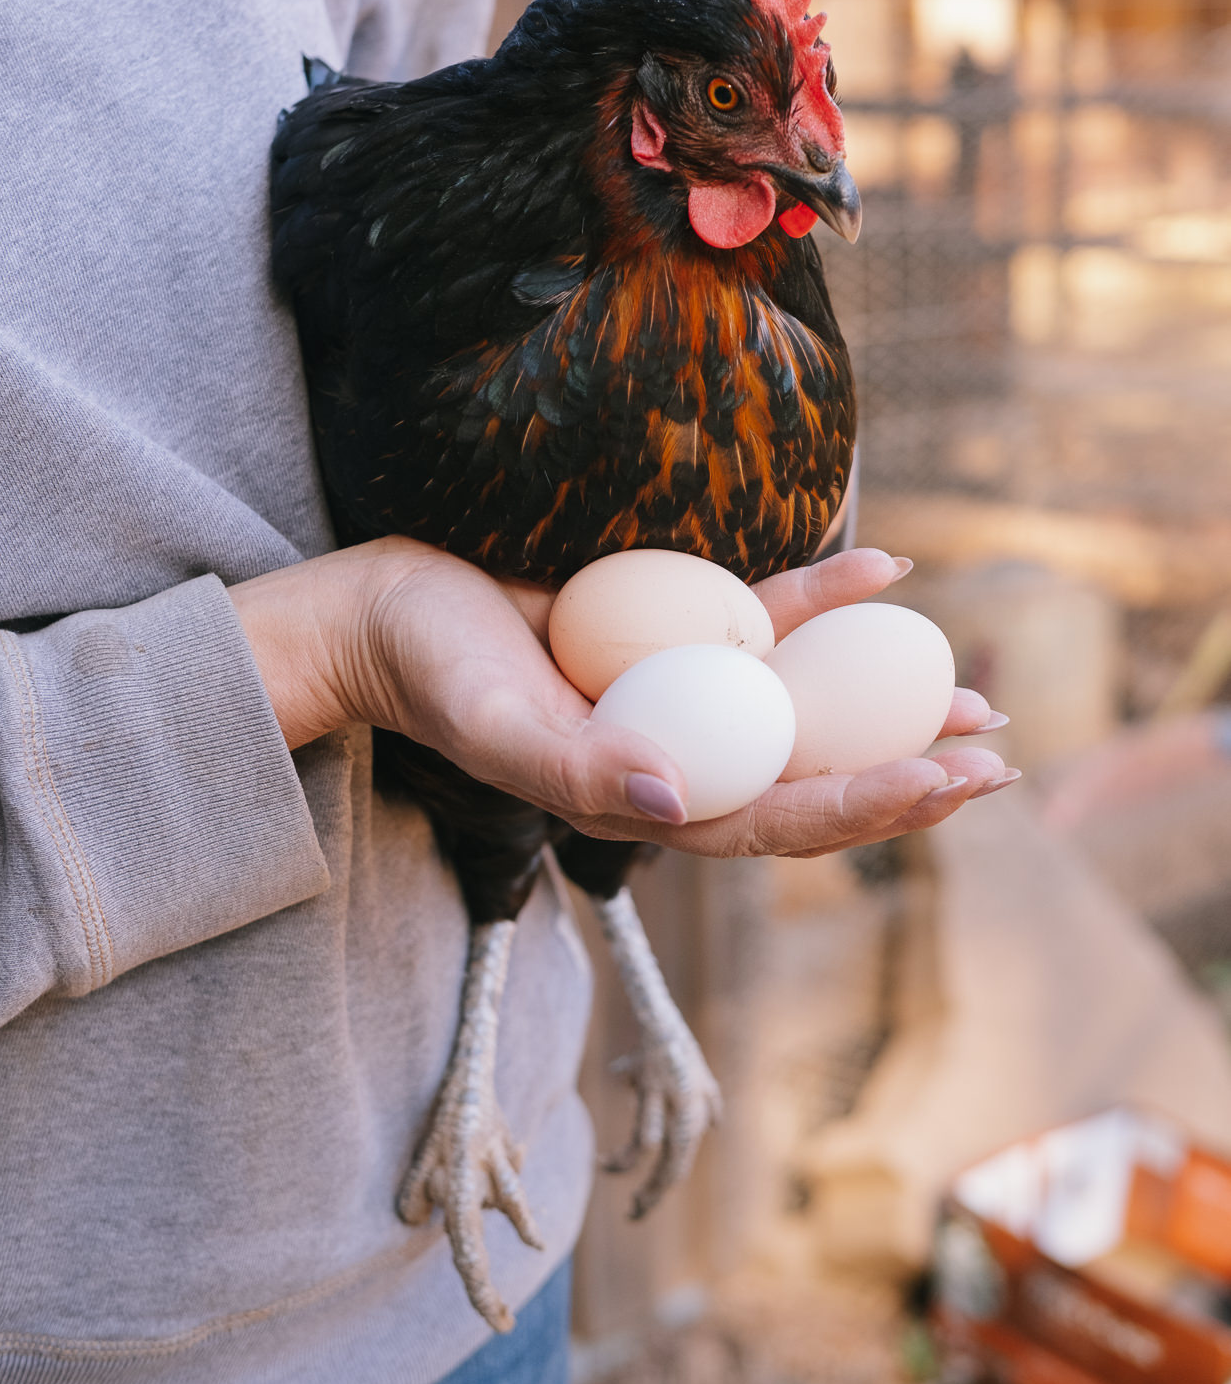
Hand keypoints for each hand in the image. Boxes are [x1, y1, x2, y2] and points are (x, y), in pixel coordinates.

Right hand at [228, 539, 1015, 858]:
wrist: (388, 613)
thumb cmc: (435, 679)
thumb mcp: (500, 727)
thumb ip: (585, 770)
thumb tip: (684, 800)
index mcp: (651, 801)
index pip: (781, 819)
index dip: (871, 805)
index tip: (950, 782)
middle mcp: (681, 755)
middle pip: (814, 771)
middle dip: (907, 768)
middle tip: (995, 753)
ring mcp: (681, 695)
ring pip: (806, 704)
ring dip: (888, 697)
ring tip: (970, 689)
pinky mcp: (669, 634)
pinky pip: (762, 619)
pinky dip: (823, 596)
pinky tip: (885, 564)